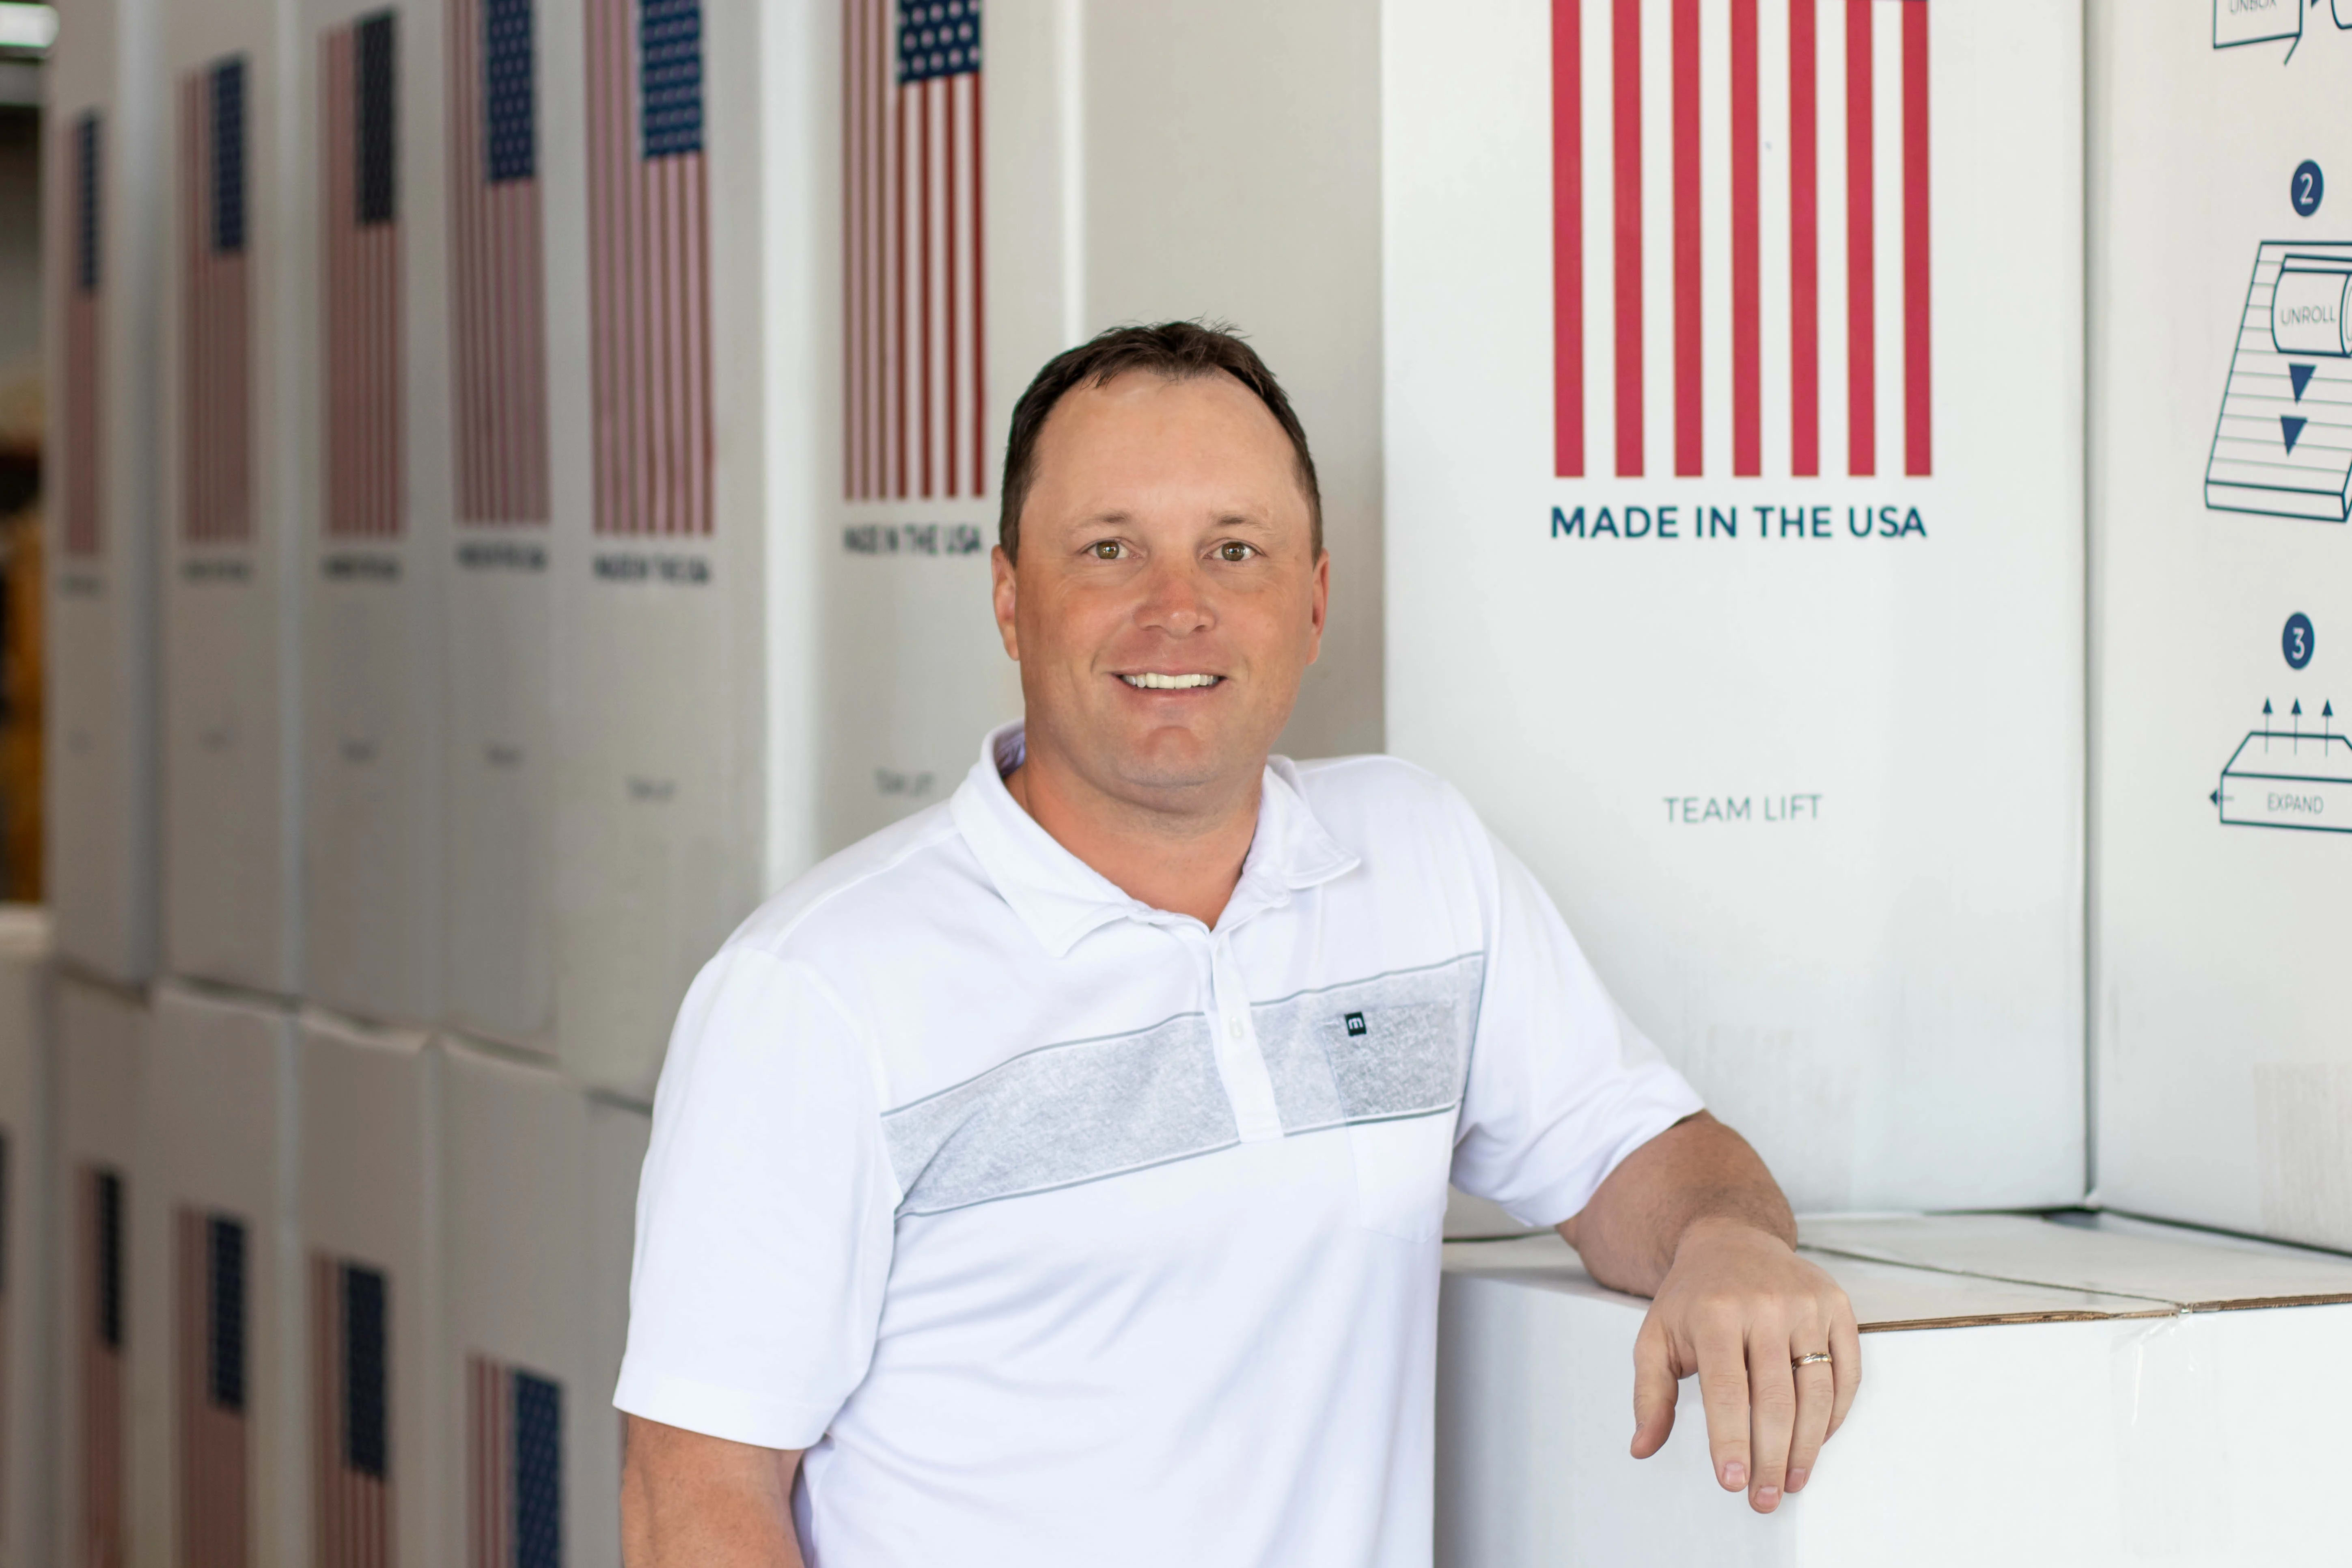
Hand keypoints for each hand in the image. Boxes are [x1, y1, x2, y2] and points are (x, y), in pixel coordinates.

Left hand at [1628, 1216, 1859, 1512]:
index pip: (1727, 1389)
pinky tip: (1818, 1441)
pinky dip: (1836, 1413)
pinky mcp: (1837, 1305)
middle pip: (1775, 1398)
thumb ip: (1649, 1394)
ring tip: (1793, 1481)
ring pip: (1817, 1391)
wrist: (1731, 1239)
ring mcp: (1806, 1304)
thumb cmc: (1691, 1298)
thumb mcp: (1656, 1337)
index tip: (1732, 1483)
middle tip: (1766, 1498)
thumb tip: (1642, 1447)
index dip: (1731, 1440)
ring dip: (1808, 1446)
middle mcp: (1764, 1305)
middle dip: (1772, 1458)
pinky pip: (1847, 1371)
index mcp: (1714, 1313)